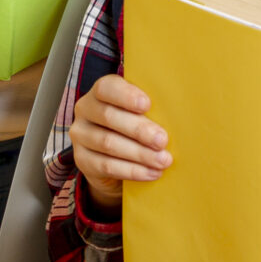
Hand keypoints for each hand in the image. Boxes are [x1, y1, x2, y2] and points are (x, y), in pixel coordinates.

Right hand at [71, 73, 168, 207]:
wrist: (114, 161)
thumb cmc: (134, 128)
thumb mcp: (140, 114)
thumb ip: (150, 109)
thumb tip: (180, 113)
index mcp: (100, 92)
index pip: (106, 88)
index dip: (126, 96)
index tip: (147, 105)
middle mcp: (85, 110)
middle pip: (109, 117)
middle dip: (139, 129)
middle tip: (163, 140)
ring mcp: (80, 136)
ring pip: (108, 143)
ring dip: (139, 153)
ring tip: (163, 160)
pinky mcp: (82, 160)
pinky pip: (106, 166)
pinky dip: (132, 171)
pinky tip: (152, 173)